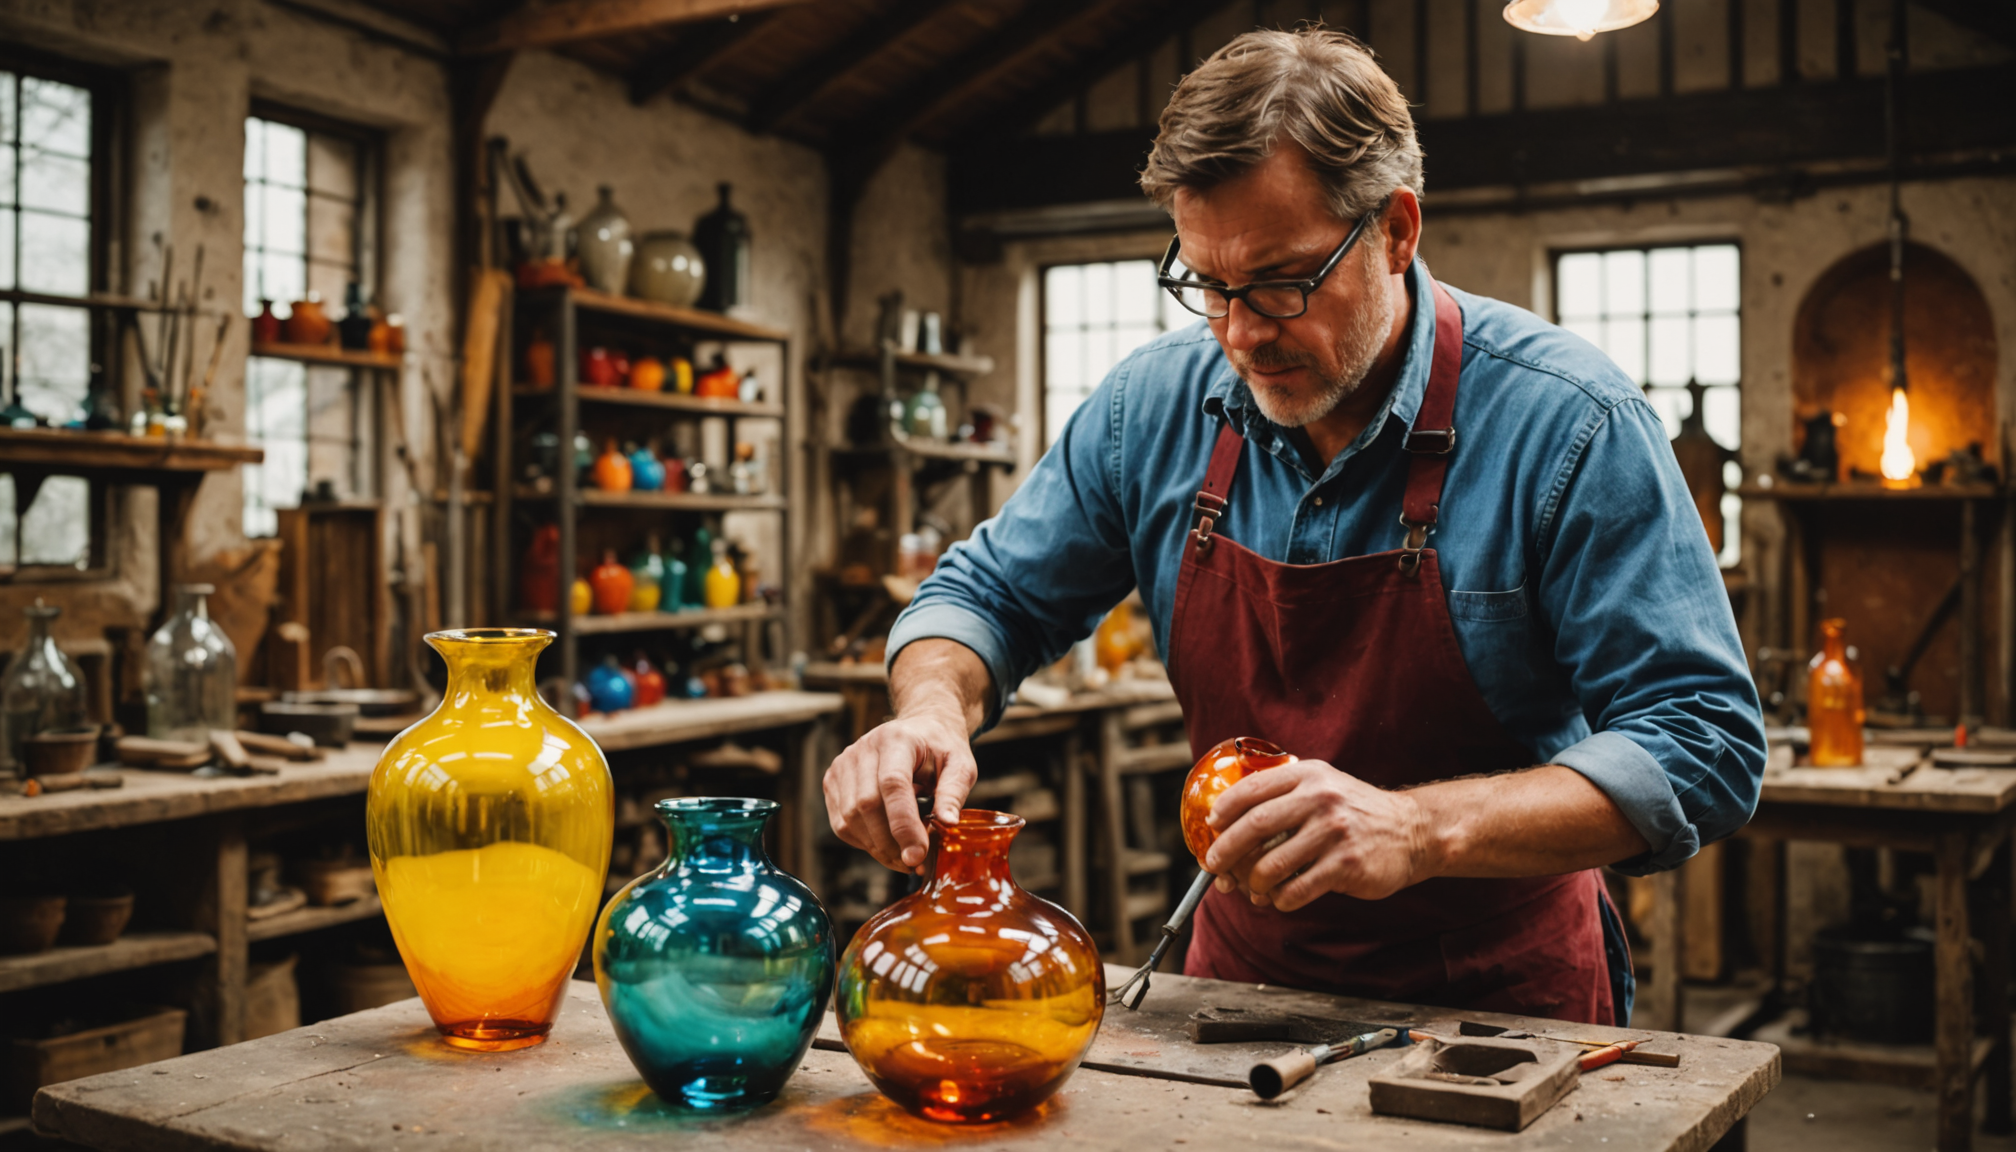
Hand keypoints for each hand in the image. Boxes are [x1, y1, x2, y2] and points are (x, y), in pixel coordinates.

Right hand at [823, 707, 976, 873]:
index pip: (892, 784)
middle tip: (916, 862)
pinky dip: (864, 842)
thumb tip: (947, 823)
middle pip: (866, 805)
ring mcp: (843, 765)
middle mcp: (863, 749)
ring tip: (904, 855)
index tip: (918, 854)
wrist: (918, 730)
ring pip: (850, 819)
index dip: (903, 824)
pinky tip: (887, 843)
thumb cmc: (940, 749)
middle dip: (890, 843)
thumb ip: (954, 792)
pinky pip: (842, 823)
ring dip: (877, 848)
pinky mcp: (833, 782)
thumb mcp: (960, 764)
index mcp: (896, 739)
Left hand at [1200, 759, 1438, 910]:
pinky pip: (1297, 889)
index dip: (1224, 810)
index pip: (1252, 789)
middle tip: (1214, 866)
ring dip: (1254, 882)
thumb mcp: (1323, 785)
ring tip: (1253, 888)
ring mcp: (1334, 832)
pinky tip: (1282, 898)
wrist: (1412, 831)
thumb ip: (1285, 794)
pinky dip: (1281, 899)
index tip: (1212, 826)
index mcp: (1308, 775)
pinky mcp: (1346, 865)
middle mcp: (1320, 799)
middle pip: (1254, 826)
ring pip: (1272, 864)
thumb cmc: (1355, 812)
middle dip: (1226, 850)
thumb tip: (1231, 822)